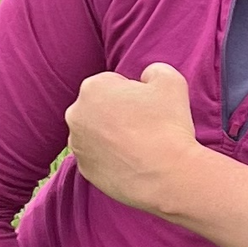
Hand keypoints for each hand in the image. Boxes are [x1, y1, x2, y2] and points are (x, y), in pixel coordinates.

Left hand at [66, 62, 204, 216]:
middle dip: (118, 113)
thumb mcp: (171, 81)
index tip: (149, 108)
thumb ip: (154, 70)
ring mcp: (77, 145)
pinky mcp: (84, 169)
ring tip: (139, 145)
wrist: (166, 176)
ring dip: (112, 135)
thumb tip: (147, 76)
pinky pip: (98, 157)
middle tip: (145, 126)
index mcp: (92, 88)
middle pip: (100, 107)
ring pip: (96, 132)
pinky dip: (111, 157)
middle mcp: (76, 114)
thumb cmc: (168, 126)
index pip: (113, 84)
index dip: (134, 94)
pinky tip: (133, 161)